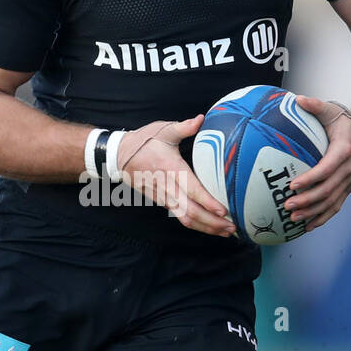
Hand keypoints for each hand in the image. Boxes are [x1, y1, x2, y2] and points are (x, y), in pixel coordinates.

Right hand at [116, 115, 236, 236]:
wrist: (118, 155)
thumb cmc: (143, 141)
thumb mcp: (163, 129)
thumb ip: (184, 126)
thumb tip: (202, 119)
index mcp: (170, 167)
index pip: (191, 189)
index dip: (207, 201)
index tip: (223, 210)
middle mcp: (166, 186)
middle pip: (190, 211)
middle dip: (212, 222)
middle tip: (232, 226)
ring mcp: (163, 196)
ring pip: (185, 218)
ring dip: (206, 227)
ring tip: (226, 231)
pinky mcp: (161, 202)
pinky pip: (180, 217)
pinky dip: (196, 224)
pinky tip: (210, 227)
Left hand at [283, 96, 350, 231]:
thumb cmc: (347, 121)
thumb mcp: (332, 110)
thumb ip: (315, 106)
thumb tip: (297, 99)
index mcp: (344, 150)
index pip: (326, 168)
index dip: (310, 179)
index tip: (293, 184)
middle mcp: (349, 168)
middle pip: (328, 189)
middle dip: (308, 200)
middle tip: (288, 205)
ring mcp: (350, 180)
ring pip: (332, 201)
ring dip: (313, 212)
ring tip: (294, 218)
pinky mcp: (349, 187)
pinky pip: (336, 205)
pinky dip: (323, 217)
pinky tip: (308, 225)